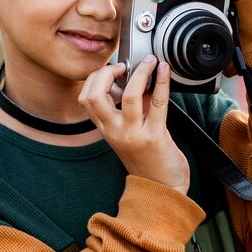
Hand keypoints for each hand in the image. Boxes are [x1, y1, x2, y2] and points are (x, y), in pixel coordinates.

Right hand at [78, 56, 189, 193]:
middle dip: (107, 73)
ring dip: (140, 73)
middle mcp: (115, 132)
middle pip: (95, 96)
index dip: (95, 78)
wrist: (163, 189)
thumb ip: (129, 109)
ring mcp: (134, 135)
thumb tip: (136, 79)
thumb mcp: (129, 133)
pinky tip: (164, 70)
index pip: (86, 99)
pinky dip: (162, 82)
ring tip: (149, 61)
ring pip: (130, 96)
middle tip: (123, 65)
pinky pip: (158, 103)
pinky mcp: (155, 137)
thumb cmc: (148, 160)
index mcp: (106, 130)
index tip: (112, 69)